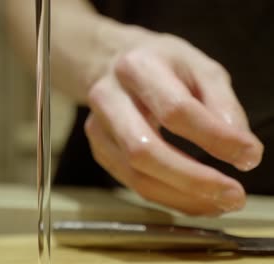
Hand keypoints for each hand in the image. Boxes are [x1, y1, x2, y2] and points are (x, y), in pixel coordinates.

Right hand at [85, 34, 263, 215]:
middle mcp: (108, 97)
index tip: (249, 156)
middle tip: (233, 194)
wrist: (112, 63)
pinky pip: (133, 183)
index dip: (214, 137)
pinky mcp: (99, 149)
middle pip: (144, 150)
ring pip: (136, 175)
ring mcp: (97, 127)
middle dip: (192, 179)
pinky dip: (168, 197)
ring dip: (182, 197)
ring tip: (219, 203)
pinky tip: (195, 199)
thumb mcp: (199, 66)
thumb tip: (241, 149)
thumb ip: (222, 103)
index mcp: (137, 67)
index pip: (175, 109)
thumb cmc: (161, 64)